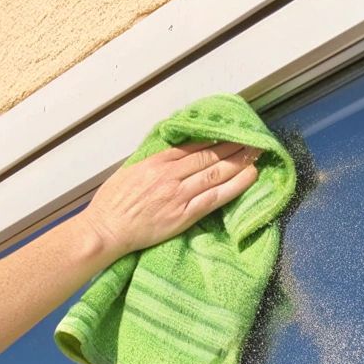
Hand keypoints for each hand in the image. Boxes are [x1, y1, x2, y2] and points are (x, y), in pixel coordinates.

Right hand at [78, 140, 261, 257]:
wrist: (106, 230)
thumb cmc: (112, 204)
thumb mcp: (129, 172)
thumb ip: (152, 163)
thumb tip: (170, 156)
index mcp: (156, 162)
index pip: (193, 146)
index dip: (215, 139)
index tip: (231, 133)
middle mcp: (170, 175)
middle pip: (209, 156)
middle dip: (234, 146)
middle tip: (254, 138)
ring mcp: (179, 195)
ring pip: (216, 173)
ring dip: (240, 161)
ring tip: (257, 152)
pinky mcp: (184, 215)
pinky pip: (215, 197)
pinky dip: (235, 185)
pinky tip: (250, 177)